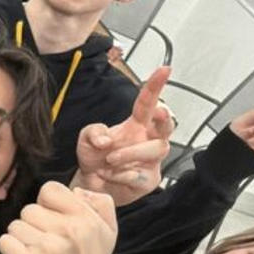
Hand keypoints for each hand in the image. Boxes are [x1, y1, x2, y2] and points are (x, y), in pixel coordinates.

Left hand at [0, 183, 116, 253]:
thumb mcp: (108, 230)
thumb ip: (100, 202)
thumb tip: (77, 190)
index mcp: (84, 217)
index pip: (49, 189)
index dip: (46, 203)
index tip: (51, 218)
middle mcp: (68, 230)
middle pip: (29, 209)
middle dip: (33, 224)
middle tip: (46, 241)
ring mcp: (48, 248)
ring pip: (15, 225)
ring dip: (21, 238)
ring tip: (36, 251)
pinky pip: (6, 242)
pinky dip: (11, 250)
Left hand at [71, 66, 174, 205]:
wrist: (90, 185)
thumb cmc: (94, 157)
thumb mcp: (86, 139)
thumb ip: (93, 132)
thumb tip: (106, 140)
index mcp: (136, 125)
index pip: (148, 102)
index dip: (156, 85)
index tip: (165, 69)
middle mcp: (148, 140)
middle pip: (167, 126)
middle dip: (165, 118)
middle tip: (157, 112)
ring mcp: (151, 161)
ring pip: (156, 149)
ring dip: (131, 153)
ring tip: (110, 159)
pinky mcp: (148, 180)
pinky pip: (143, 175)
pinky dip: (123, 174)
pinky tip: (110, 174)